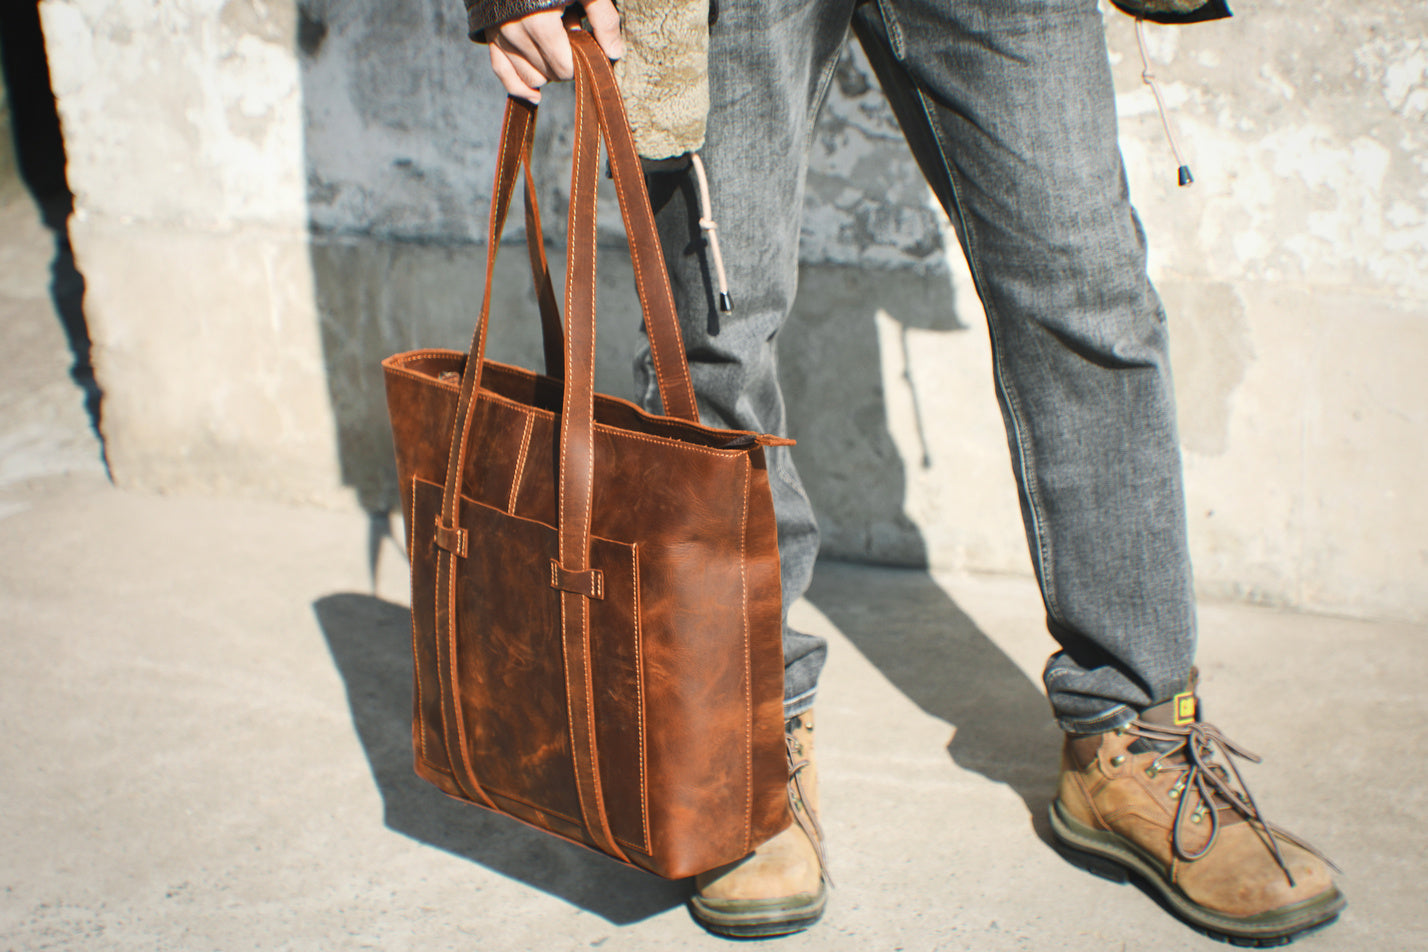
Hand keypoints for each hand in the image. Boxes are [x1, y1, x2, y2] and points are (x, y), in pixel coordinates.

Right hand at [488, 0, 623, 102]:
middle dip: (564, 63)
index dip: (579, 63)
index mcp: (539, 21)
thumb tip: (615, 53)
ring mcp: (499, 33)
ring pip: (526, 75)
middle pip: (547, 73)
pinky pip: (501, 69)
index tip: (586, 48)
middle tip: (573, 38)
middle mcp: (514, 31)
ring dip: (545, 71)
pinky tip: (535, 97)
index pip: (563, 67)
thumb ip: (602, 17)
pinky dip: (517, 86)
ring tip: (557, 45)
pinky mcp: (489, 32)